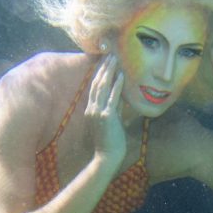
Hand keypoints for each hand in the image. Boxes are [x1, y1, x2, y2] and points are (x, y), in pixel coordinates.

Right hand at [84, 55, 126, 172]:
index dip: (99, 73)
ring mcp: (98, 112)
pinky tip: (121, 75)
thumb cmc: (111, 142)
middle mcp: (92, 109)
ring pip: (102, 87)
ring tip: (114, 59)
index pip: (94, 87)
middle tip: (109, 54)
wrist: (107, 158)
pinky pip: (112, 97)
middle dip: (103, 67)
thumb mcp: (113, 121)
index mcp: (91, 110)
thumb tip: (120, 95)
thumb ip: (115, 108)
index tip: (104, 61)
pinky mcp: (106, 117)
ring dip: (109, 71)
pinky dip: (117, 85)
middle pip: (96, 83)